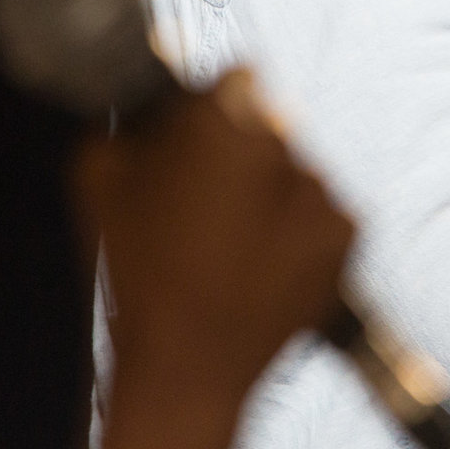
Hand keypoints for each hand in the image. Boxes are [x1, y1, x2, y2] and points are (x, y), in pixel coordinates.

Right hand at [70, 72, 354, 402]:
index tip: (201, 132)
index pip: (237, 78)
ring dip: (273, 192)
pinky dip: (299, 229)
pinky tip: (261, 263)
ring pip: (297, 170)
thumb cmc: (140, 278)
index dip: (213, 105)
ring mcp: (323, 191)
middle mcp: (285, 146)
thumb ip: (128, 125)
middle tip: (207, 199)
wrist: (190, 370)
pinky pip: (324, 211)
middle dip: (241, 151)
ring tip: (232, 244)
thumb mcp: (100, 184)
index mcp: (223, 122)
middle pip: (269, 125)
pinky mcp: (350, 233)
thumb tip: (149, 103)